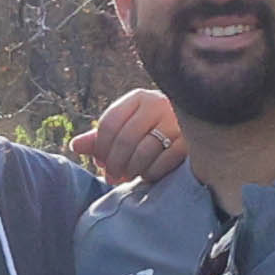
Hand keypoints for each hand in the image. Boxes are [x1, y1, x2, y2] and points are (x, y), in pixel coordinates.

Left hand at [71, 86, 185, 189]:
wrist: (199, 128)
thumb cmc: (153, 129)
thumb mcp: (127, 127)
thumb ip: (101, 137)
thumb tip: (75, 145)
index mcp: (139, 98)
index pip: (110, 122)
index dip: (100, 147)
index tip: (100, 162)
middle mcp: (159, 104)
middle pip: (125, 139)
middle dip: (114, 163)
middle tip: (112, 176)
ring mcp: (177, 122)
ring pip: (143, 152)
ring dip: (131, 170)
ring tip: (129, 176)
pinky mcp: (190, 142)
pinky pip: (163, 162)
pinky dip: (151, 173)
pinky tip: (148, 175)